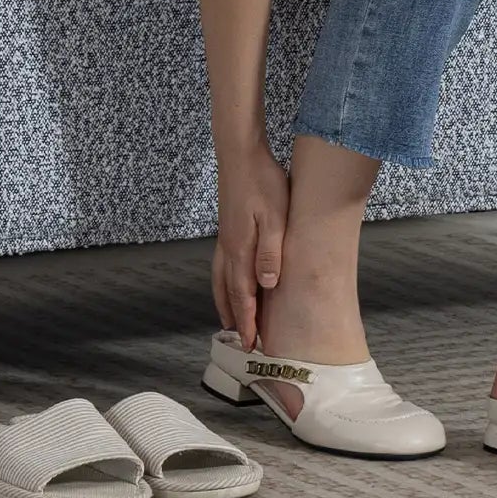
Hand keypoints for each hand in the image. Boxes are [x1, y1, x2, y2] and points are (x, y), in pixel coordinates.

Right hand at [212, 140, 288, 351]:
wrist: (240, 153)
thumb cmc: (262, 182)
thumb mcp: (275, 217)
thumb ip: (270, 252)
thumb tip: (266, 285)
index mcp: (240, 249)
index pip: (242, 294)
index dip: (247, 321)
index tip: (252, 344)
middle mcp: (228, 248)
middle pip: (227, 291)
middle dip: (234, 318)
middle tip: (242, 342)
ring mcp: (225, 237)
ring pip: (221, 279)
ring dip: (225, 302)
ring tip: (230, 320)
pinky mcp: (227, 227)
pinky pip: (222, 265)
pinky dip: (223, 282)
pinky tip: (230, 281)